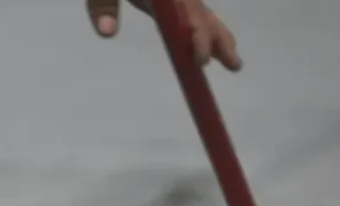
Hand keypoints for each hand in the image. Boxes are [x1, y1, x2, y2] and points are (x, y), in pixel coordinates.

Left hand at [87, 0, 241, 71]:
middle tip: (234, 66)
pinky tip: (210, 45)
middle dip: (217, 39)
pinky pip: (191, 10)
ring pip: (200, 11)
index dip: (197, 36)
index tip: (201, 60)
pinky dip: (204, 27)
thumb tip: (108, 33)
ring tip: (232, 61)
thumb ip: (104, 6)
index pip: (186, 13)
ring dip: (217, 35)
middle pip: (200, 12)